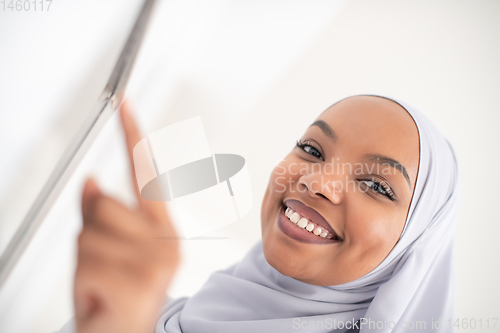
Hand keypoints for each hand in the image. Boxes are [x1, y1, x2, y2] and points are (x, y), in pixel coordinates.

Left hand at [74, 101, 179, 332]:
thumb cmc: (117, 296)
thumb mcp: (109, 249)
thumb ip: (101, 212)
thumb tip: (91, 181)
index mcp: (161, 229)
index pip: (146, 172)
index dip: (133, 136)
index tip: (125, 106)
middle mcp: (165, 241)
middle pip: (103, 202)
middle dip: (88, 231)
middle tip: (101, 262)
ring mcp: (155, 261)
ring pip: (89, 232)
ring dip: (83, 259)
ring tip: (102, 281)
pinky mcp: (139, 281)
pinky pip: (85, 260)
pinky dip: (82, 280)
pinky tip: (100, 295)